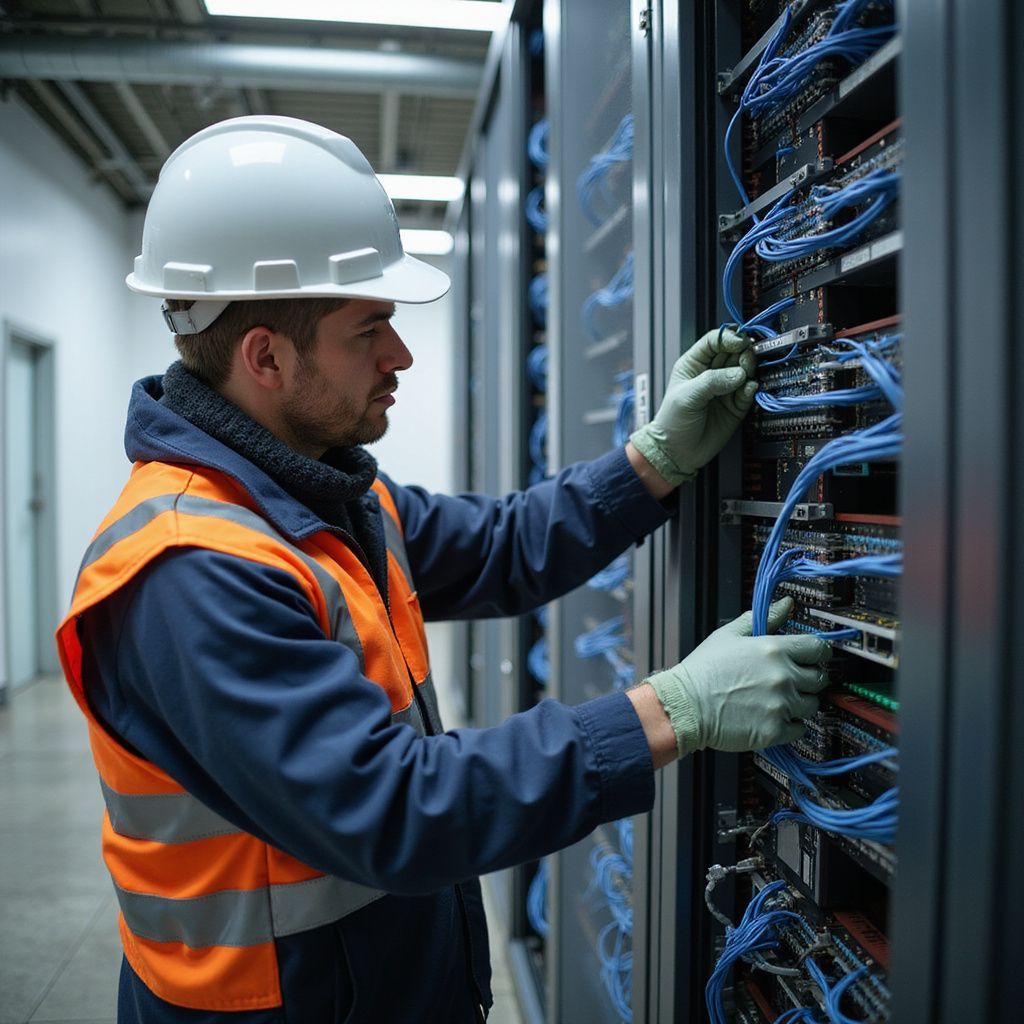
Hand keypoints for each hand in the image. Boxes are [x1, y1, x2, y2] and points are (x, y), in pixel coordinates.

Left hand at [629, 327, 757, 485]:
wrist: (677, 452)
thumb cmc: (673, 422)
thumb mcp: (687, 397)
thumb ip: (712, 382)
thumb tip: (738, 374)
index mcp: (694, 364)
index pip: (715, 341)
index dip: (729, 338)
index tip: (740, 342)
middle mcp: (711, 373)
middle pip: (734, 353)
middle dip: (743, 353)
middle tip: (746, 361)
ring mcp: (725, 389)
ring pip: (744, 369)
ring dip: (749, 369)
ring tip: (745, 376)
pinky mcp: (736, 405)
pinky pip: (749, 391)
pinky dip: (751, 389)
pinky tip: (749, 390)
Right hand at [647, 598, 830, 755]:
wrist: (685, 705)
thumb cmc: (703, 671)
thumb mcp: (729, 635)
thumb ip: (763, 618)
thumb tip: (785, 605)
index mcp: (773, 650)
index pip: (818, 649)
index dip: (817, 653)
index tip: (812, 658)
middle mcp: (782, 677)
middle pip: (819, 679)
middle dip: (807, 679)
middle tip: (788, 680)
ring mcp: (780, 705)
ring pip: (811, 705)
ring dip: (799, 702)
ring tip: (776, 700)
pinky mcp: (774, 731)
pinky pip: (799, 729)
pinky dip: (790, 724)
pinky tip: (771, 716)